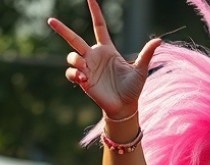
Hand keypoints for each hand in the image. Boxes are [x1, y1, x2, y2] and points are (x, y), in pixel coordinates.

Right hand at [48, 0, 160, 118]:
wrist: (125, 107)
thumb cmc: (133, 88)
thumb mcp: (141, 69)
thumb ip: (147, 54)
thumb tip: (159, 40)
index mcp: (107, 49)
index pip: (98, 27)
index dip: (95, 13)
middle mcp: (94, 56)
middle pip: (74, 39)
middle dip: (62, 29)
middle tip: (50, 20)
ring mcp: (87, 68)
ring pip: (72, 56)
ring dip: (76, 59)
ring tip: (84, 69)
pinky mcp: (83, 81)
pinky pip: (71, 73)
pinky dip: (74, 73)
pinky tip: (83, 78)